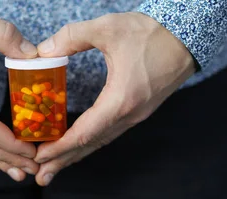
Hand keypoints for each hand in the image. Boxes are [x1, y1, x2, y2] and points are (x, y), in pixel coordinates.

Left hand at [33, 12, 195, 185]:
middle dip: (64, 160)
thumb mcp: (108, 27)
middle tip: (41, 176)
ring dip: (76, 154)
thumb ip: (72, 37)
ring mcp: (136, 115)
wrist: (187, 37)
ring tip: (54, 166)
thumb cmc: (152, 33)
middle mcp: (130, 114)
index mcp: (121, 100)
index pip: (85, 132)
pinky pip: (109, 132)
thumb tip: (43, 51)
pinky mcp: (138, 110)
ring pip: (101, 140)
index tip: (40, 156)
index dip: (60, 147)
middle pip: (91, 144)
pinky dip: (90, 141)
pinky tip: (78, 144)